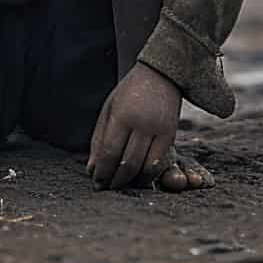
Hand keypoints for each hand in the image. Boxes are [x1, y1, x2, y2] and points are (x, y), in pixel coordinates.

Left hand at [87, 62, 180, 189]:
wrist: (161, 74)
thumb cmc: (130, 92)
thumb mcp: (109, 109)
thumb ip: (100, 138)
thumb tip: (91, 168)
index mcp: (122, 115)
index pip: (109, 152)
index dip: (102, 171)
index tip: (96, 182)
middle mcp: (141, 124)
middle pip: (127, 163)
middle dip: (115, 180)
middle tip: (107, 188)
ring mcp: (158, 130)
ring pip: (144, 167)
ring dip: (132, 181)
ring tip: (121, 184)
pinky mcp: (171, 135)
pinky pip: (158, 162)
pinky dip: (148, 174)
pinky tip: (139, 177)